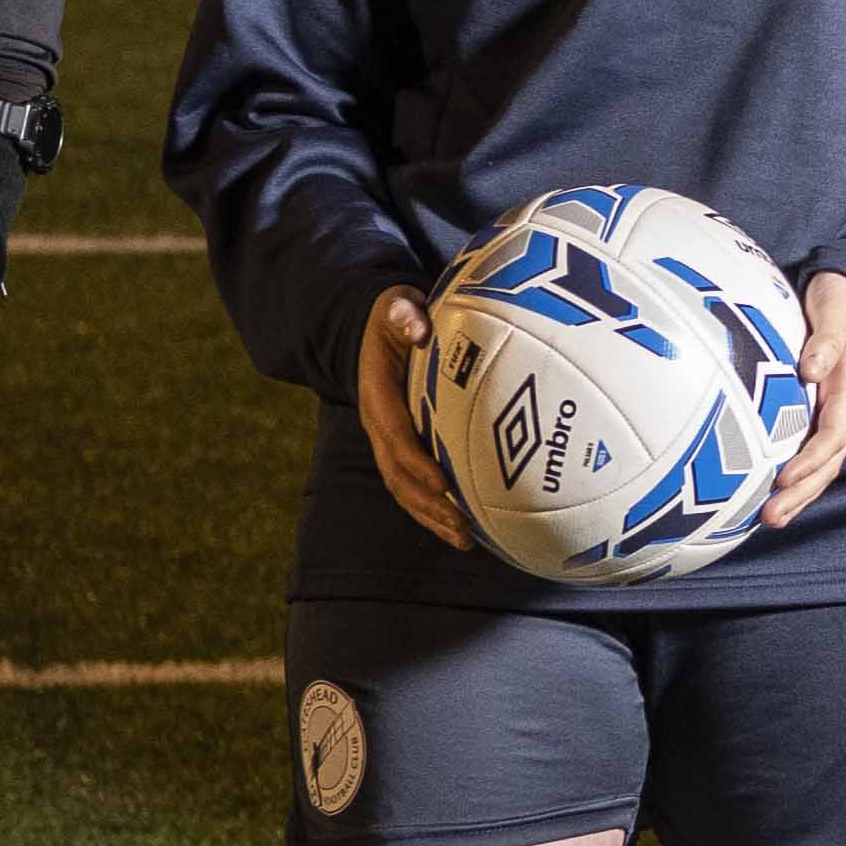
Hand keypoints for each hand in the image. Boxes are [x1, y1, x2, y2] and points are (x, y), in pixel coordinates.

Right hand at [353, 286, 475, 550]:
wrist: (377, 331)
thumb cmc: (396, 317)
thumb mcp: (395, 305)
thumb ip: (403, 314)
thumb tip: (418, 326)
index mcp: (378, 396)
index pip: (396, 436)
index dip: (418, 463)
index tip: (445, 483)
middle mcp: (380, 427)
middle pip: (400, 477)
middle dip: (429, 506)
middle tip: (463, 528)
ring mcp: (389, 443)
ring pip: (406, 490)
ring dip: (433, 518)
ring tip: (466, 541)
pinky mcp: (404, 450)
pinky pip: (416, 487)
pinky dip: (437, 511)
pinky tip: (468, 530)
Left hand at [763, 272, 845, 530]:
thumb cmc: (842, 302)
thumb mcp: (838, 311)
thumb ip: (827, 339)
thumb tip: (811, 368)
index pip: (833, 434)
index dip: (811, 460)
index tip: (785, 478)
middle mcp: (839, 409)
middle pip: (827, 463)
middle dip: (802, 493)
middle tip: (771, 518)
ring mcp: (827, 414)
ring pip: (818, 465)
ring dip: (797, 495)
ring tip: (769, 521)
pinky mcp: (812, 413)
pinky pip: (804, 451)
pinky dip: (790, 478)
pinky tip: (766, 495)